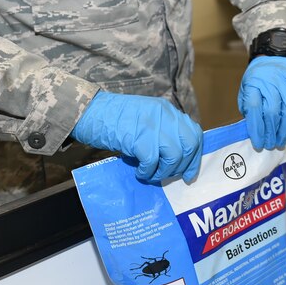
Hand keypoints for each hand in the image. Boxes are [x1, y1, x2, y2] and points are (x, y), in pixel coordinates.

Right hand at [71, 91, 202, 182]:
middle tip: (169, 175)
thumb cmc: (115, 119)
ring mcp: (152, 125)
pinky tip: (139, 171)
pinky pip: (152, 162)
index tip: (189, 173)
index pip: (194, 133)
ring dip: (163, 171)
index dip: (194, 156)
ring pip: (174, 156)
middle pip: (189, 145)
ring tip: (151, 173)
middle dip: (182, 166)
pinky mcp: (138, 138)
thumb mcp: (146, 118)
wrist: (91, 112)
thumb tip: (177, 159)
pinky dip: (147, 172)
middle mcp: (164, 115)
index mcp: (167, 110)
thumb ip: (163, 130)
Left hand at [238, 56, 285, 149]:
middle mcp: (272, 79)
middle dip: (272, 133)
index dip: (256, 129)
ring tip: (282, 141)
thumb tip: (256, 133)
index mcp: (254, 81)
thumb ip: (250, 110)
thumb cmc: (261, 79)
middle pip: (272, 111)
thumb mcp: (247, 90)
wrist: (278, 56)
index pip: (254, 107)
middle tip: (271, 144)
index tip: (258, 143)